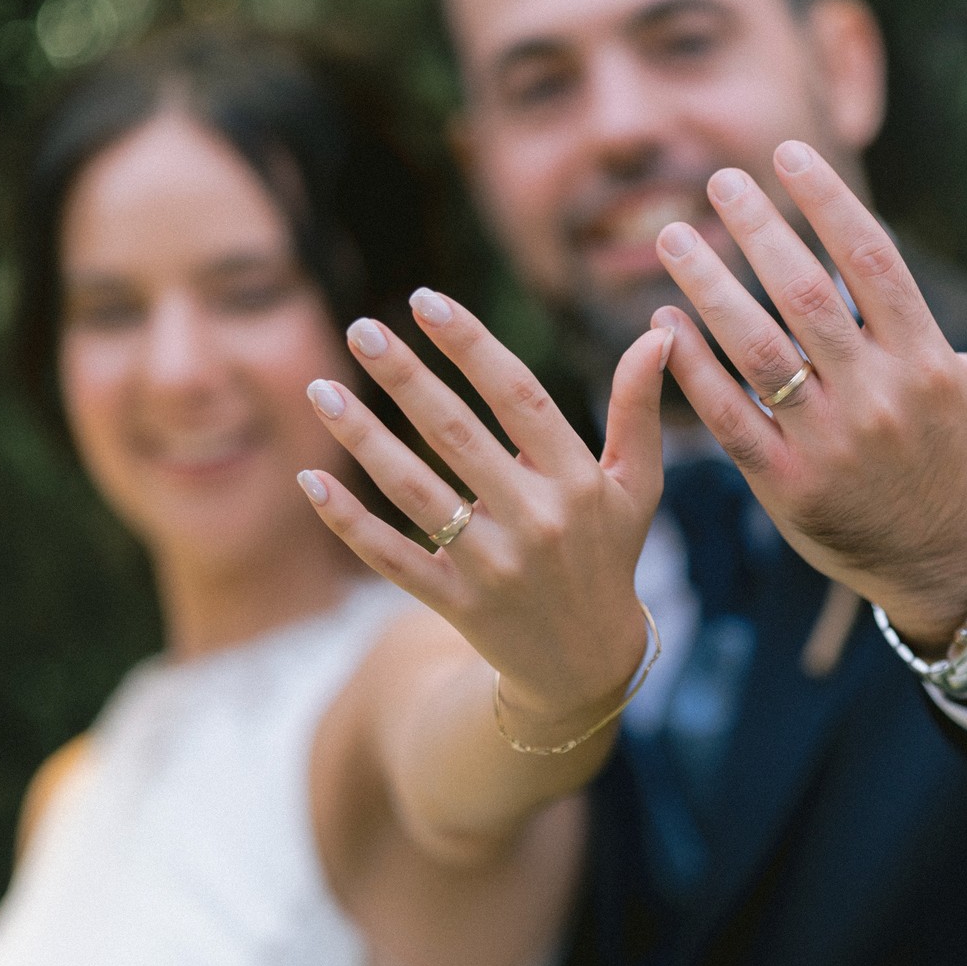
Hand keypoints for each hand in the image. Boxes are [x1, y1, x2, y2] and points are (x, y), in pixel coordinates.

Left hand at [298, 290, 670, 730]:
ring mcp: (491, 566)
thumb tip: (656, 335)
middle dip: (406, 377)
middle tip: (360, 328)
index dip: (472, 346)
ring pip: (414, 492)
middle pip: (457, 436)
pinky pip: (392, 557)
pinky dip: (349, 521)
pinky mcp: (454, 603)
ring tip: (320, 390)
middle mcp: (535, 521)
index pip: (519, 397)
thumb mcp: (636, 485)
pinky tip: (310, 479)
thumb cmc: (609, 552)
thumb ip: (639, 409)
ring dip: (363, 438)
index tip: (426, 300)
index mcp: (578, 482)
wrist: (586, 664)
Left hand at [652, 139, 966, 651]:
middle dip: (759, 233)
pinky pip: (729, 419)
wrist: (952, 565)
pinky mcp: (787, 487)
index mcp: (929, 361)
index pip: (873, 263)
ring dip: (709, 291)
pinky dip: (692, 370)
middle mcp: (879, 398)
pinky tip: (662, 322)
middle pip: (807, 298)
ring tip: (672, 238)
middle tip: (719, 181)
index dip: (828, 204)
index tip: (786, 154)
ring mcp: (829, 445)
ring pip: (758, 353)